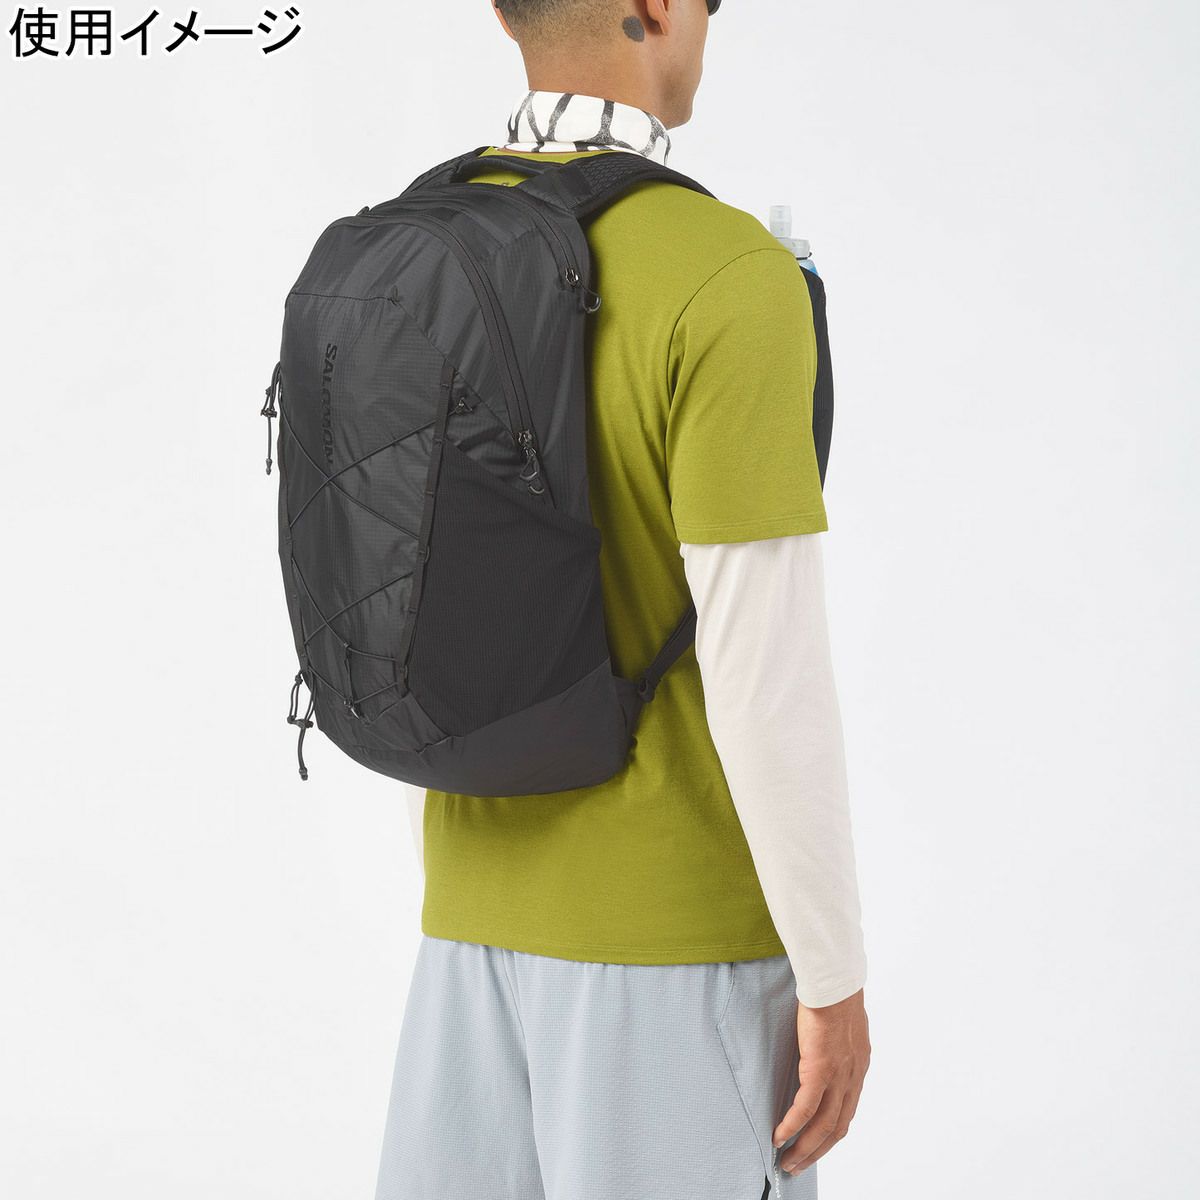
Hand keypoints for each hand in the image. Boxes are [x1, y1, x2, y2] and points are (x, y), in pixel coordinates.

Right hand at [772, 988, 870, 1174]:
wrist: (834, 983)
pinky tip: (779, 1137)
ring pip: (823, 1126)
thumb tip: (825, 1049)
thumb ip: (838, 1046)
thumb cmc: (835, 996)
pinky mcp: (820, 1071)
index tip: (815, 1145)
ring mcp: (839, 1077)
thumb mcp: (844, 1027)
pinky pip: (806, 1109)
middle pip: (837, 1127)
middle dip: (817, 1151)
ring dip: (805, 1148)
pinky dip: (792, 1126)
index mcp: (858, 1068)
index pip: (846, 1111)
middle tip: (798, 1165)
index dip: (830, 1133)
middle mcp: (853, 1078)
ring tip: (788, 1162)